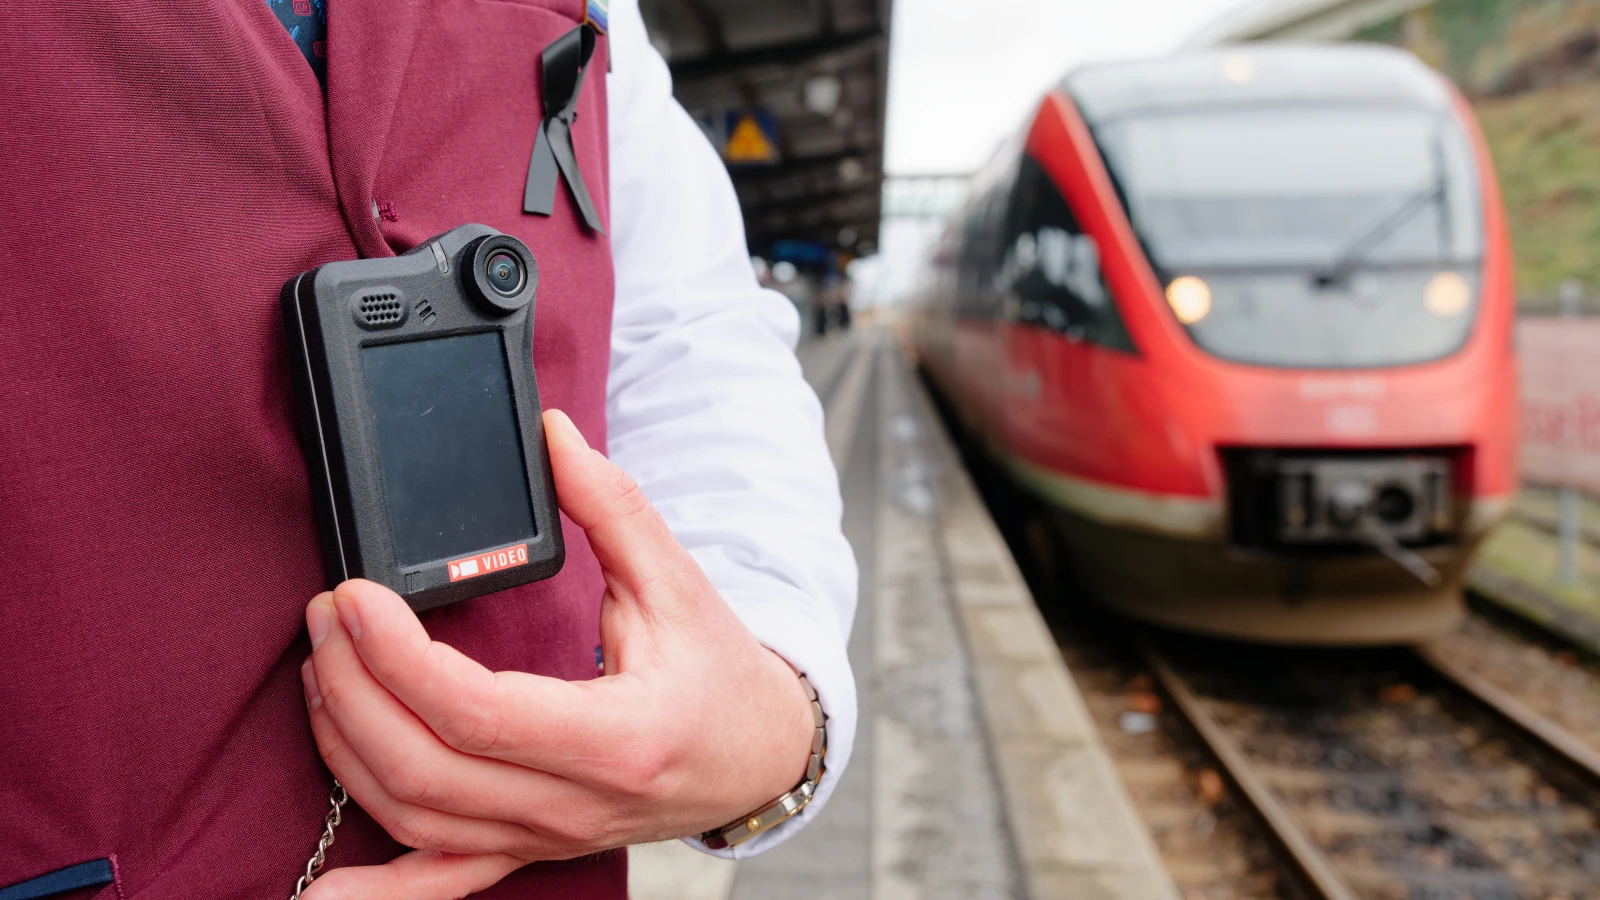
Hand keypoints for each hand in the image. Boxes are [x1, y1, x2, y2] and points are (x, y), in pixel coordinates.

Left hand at [298, 409, 817, 898]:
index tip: (355, 595)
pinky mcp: (528, 848)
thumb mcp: (678, 581)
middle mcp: (575, 804)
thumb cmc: (719, 673)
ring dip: (345, 746)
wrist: (756, 756)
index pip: (477, 712)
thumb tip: (551, 435)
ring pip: (413, 816)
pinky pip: (440, 879)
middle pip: (423, 768)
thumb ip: (610, 506)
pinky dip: (375, 891)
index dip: (397, 655)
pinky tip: (314, 891)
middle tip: (326, 614)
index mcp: (619, 739)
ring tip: (323, 668)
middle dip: (352, 688)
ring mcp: (546, 837)